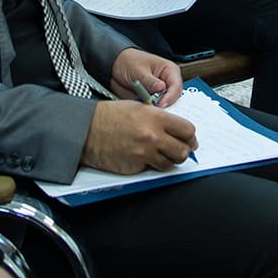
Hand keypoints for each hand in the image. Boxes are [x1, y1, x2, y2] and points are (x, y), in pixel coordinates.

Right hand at [82, 100, 196, 172]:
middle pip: (183, 150)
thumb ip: (159, 118)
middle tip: (179, 150)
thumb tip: (175, 129)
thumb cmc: (109, 117)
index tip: (189, 140)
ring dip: (169, 161)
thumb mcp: (138, 107)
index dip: (190, 137)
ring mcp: (145, 153)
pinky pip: (153, 169)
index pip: (187, 130)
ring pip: (171, 163)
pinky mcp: (136, 166)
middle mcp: (153, 135)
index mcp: (155, 118)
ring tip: (162, 155)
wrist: (87, 130)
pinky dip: (152, 165)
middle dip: (183, 151)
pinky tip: (145, 158)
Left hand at [110, 48, 182, 105]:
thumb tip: (161, 88)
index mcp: (169, 70)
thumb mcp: (138, 70)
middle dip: (166, 105)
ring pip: (165, 105)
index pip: (176, 86)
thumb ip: (149, 80)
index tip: (161, 104)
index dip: (170, 97)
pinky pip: (155, 109)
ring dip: (157, 109)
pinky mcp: (151, 99)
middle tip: (156, 111)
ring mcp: (159, 92)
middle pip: (173, 98)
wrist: (114, 66)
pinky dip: (150, 111)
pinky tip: (145, 112)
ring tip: (149, 111)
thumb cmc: (128, 61)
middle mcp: (167, 82)